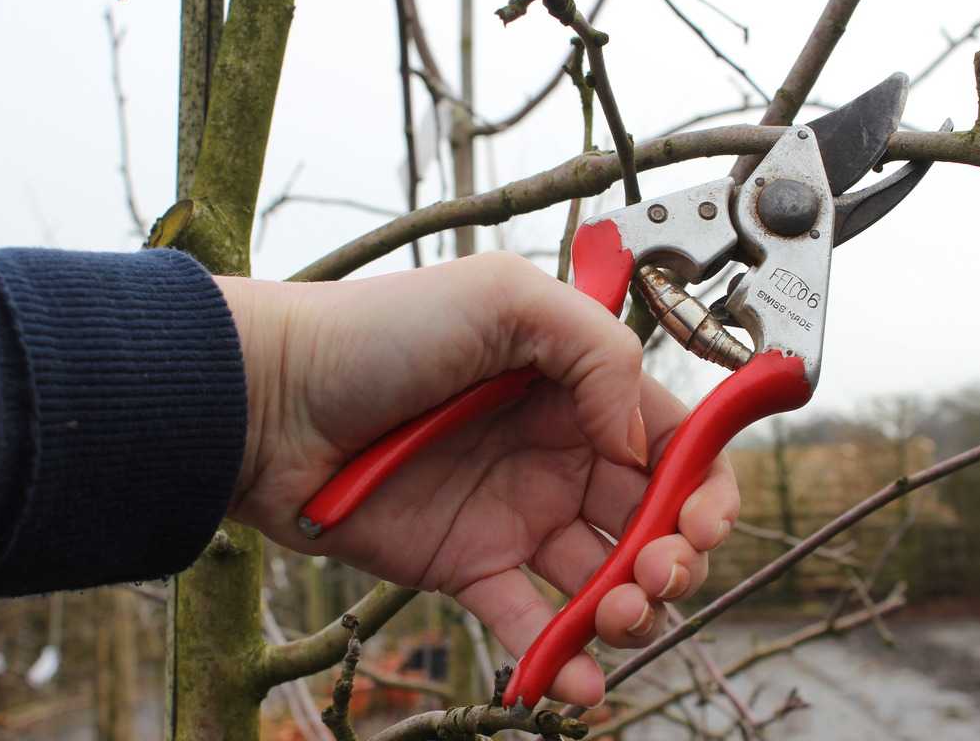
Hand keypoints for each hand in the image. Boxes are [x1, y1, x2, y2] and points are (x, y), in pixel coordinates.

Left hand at [215, 253, 738, 705]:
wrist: (275, 398)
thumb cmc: (377, 331)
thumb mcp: (503, 297)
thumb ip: (597, 351)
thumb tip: (641, 441)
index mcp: (576, 390)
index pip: (672, 443)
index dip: (704, 488)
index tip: (701, 521)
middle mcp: (556, 454)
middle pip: (652, 521)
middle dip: (676, 558)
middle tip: (658, 573)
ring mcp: (514, 514)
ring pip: (604, 579)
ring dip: (632, 611)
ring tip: (616, 615)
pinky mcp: (468, 565)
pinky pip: (532, 620)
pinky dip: (564, 657)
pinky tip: (582, 681)